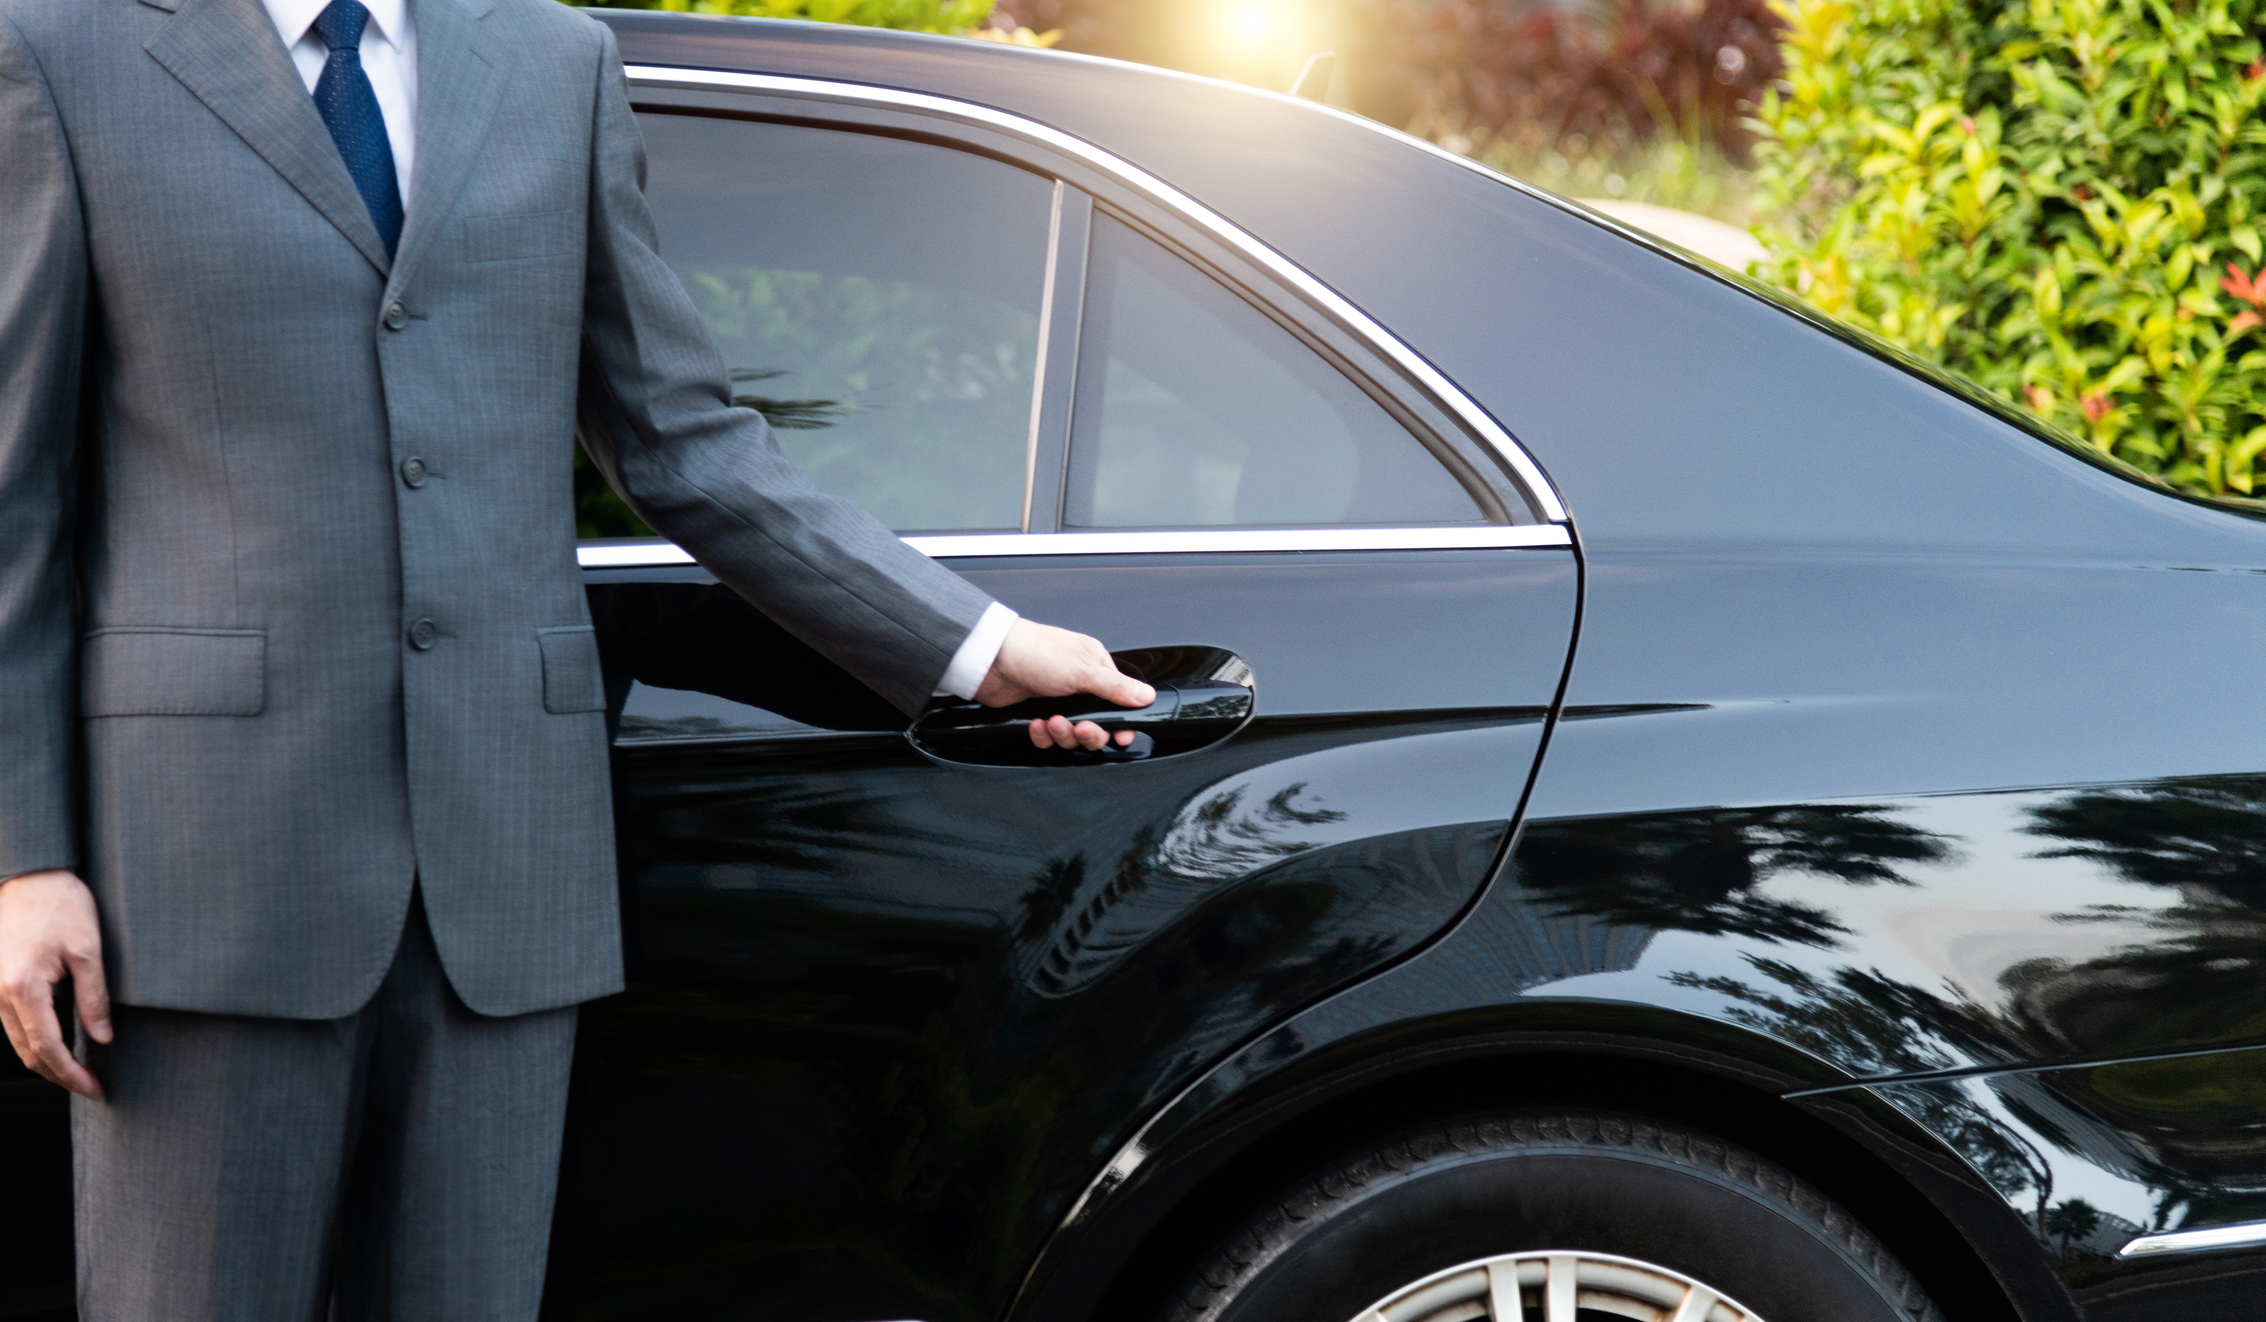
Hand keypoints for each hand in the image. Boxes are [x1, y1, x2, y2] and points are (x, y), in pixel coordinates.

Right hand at [0, 869, 108, 1099]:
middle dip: (59, 1075)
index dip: (71, 1074)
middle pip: (27, 1052)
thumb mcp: (89, 949)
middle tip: (91, 1088)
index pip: (47, 1047)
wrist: (29, 874)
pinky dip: (35, 1040)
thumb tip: (102, 1039)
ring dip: (46, 1061)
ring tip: (80, 1072)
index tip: (96, 1089)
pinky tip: (59, 1045)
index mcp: (22, 988)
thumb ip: (94, 997)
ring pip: (17, 1041)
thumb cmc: (61, 904)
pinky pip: (12, 1024)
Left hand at [974, 619, 1156, 751]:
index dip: (1121, 723)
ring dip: (1064, 733)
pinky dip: (1043, 734)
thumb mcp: (1083, 670)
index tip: (1121, 736)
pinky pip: (1048, 736)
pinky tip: (1036, 723)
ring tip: (1052, 722)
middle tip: (1081, 729)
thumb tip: (1147, 695)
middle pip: (1097, 723)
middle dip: (1089, 732)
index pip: (1119, 701)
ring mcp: (1056, 699)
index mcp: (1095, 668)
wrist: (989, 659)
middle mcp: (1078, 684)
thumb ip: (1116, 688)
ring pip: (1072, 733)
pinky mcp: (1036, 712)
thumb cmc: (1034, 652)